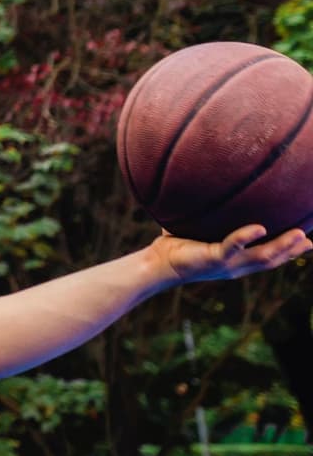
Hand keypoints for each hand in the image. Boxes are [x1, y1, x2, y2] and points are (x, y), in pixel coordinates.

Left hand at [150, 224, 310, 284]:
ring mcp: (227, 264)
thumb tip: (208, 190)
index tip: (307, 243)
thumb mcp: (198, 230)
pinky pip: (232, 246)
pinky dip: (246, 236)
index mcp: (236, 260)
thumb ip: (208, 216)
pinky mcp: (214, 259)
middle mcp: (236, 265)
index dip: (288, 252)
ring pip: (262, 256)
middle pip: (272, 260)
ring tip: (299, 235)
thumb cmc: (174, 245)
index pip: (267, 257)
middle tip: (310, 240)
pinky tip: (259, 228)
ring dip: (282, 247)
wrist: (157, 264)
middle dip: (292, 251)